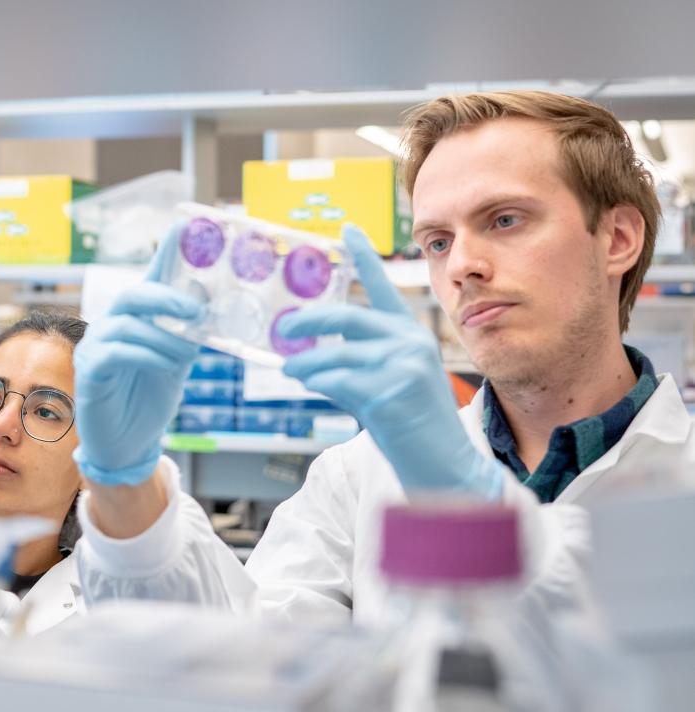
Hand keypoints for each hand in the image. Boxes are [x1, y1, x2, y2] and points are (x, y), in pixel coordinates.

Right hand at [72, 228, 201, 484]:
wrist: (132, 444)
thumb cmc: (151, 400)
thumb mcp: (178, 360)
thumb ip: (188, 332)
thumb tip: (207, 303)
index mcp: (135, 320)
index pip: (151, 279)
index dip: (167, 253)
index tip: (186, 224)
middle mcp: (111, 327)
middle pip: (133, 295)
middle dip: (166, 296)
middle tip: (194, 308)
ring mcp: (96, 348)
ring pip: (127, 324)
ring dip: (163, 336)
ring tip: (186, 353)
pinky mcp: (89, 373)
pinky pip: (114, 353)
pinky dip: (145, 355)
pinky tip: (166, 365)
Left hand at [278, 223, 502, 498]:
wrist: (443, 467)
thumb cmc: (412, 427)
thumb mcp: (384, 383)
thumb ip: (355, 363)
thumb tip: (306, 361)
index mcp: (410, 334)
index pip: (382, 287)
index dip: (364, 255)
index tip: (347, 228)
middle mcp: (410, 342)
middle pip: (346, 317)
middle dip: (308, 320)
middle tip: (284, 328)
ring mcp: (402, 366)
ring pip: (334, 353)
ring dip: (304, 363)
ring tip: (290, 369)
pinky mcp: (390, 392)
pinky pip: (337, 381)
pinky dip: (317, 382)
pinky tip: (309, 384)